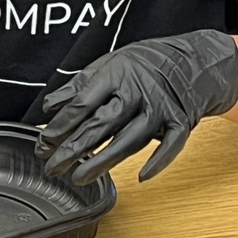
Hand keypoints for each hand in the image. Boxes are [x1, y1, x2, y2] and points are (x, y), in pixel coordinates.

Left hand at [35, 30, 237, 184]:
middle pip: (101, 124)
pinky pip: (171, 145)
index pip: (83, 103)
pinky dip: (158, 161)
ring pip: (130, 139)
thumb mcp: (109, 63)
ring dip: (103, 161)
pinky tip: (141, 177)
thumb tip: (50, 106)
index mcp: (116, 73)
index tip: (43, 142)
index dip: (60, 125)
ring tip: (78, 177)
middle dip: (73, 147)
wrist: (193, 60)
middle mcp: (138, 91)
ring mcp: (161, 108)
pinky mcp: (181, 122)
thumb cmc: (146, 63)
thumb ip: (79, 85)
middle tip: (52, 166)